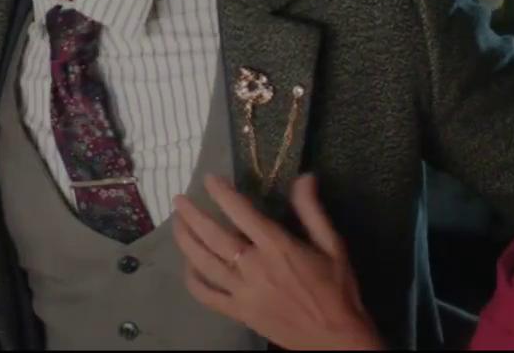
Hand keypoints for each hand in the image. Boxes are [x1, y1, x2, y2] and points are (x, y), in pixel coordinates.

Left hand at [172, 173, 385, 349]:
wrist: (336, 337)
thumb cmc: (336, 289)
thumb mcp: (332, 245)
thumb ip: (313, 211)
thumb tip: (304, 177)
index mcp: (277, 247)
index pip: (241, 213)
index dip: (222, 193)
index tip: (209, 179)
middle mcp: (254, 267)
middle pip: (213, 236)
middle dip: (192, 215)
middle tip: (178, 200)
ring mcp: (243, 292)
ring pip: (203, 263)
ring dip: (186, 241)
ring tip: (177, 225)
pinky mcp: (239, 313)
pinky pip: (207, 295)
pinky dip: (192, 280)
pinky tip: (188, 266)